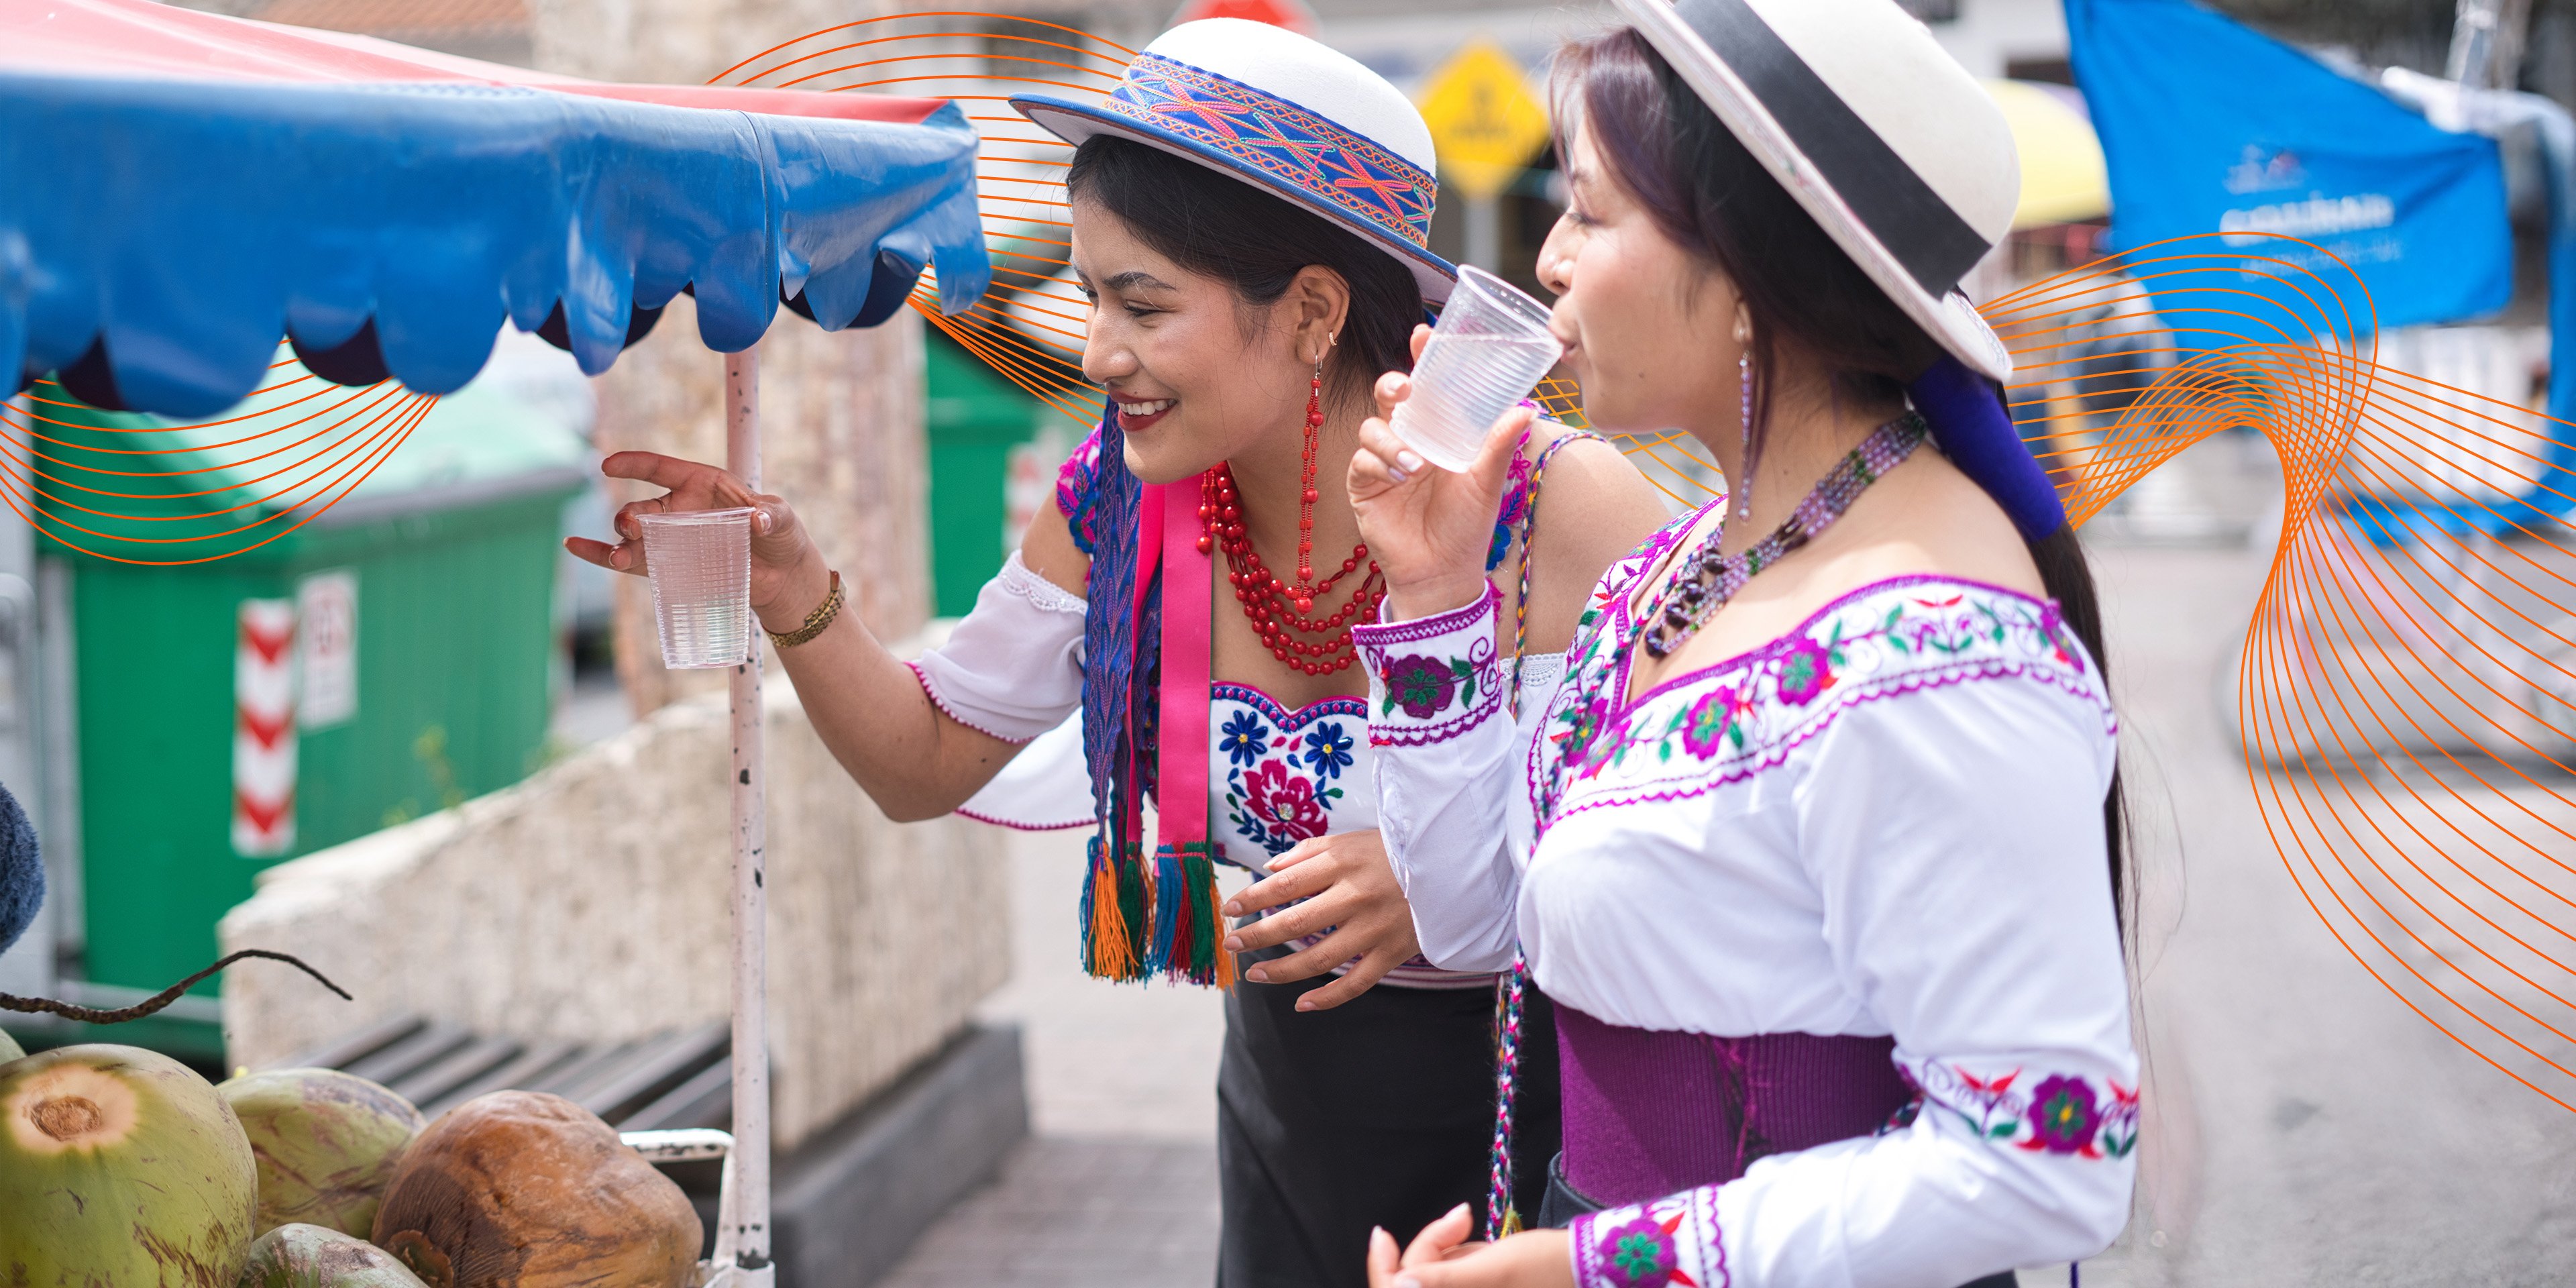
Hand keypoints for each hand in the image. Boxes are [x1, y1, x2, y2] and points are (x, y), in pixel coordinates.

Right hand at [564, 451, 831, 632]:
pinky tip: (577, 548)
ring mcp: (672, 538)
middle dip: (631, 517)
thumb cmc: (782, 537)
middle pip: (643, 508)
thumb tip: (758, 520)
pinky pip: (631, 559)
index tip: (609, 465)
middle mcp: (681, 509)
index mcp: (703, 485)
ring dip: (620, 544)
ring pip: (633, 537)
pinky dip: (602, 555)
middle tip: (633, 529)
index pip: (662, 468)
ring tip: (620, 557)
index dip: (635, 465)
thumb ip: (772, 516)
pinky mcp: (670, 566)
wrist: (783, 576)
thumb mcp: (784, 520)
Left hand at [1221, 829, 1420, 1010]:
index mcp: (1344, 861)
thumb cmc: (1397, 851)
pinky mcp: (1393, 952)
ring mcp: (1375, 927)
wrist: (1456, 866)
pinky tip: (1301, 1004)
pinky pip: (1356, 982)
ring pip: (1320, 958)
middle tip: (1231, 946)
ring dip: (1282, 970)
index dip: (1253, 898)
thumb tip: (1269, 870)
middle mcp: (1357, 895)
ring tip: (1255, 975)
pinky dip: (1328, 998)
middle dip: (1257, 936)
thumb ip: (1309, 851)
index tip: (1229, 909)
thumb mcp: (1353, 838)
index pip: (1286, 883)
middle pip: (1296, 921)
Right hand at [1349, 324, 1532, 621]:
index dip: (1422, 358)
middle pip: (1389, 398)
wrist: (1444, 572)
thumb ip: (1499, 445)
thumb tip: (1527, 408)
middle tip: (1406, 389)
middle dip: (1392, 385)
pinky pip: (1362, 462)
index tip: (1424, 334)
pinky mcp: (1364, 486)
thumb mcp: (1488, 482)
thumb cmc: (1467, 526)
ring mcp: (1383, 462)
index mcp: (1437, 431)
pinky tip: (1400, 478)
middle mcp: (1407, 439)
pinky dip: (1379, 464)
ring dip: (1391, 439)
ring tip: (1415, 465)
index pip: (1427, 386)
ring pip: (1371, 428)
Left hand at [1367, 1205, 1573, 1287]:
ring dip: (1449, 1248)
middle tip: (1464, 1215)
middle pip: (1414, 1282)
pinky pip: (1451, 1275)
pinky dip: (1461, 1254)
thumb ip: (1441, 1281)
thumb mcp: (1492, 1270)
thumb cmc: (1547, 1268)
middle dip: (1432, 1246)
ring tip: (1482, 1234)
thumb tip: (1397, 1286)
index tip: (1384, 1233)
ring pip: (1432, 1275)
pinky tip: (1486, 1247)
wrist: (1590, 1266)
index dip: (1384, 1269)